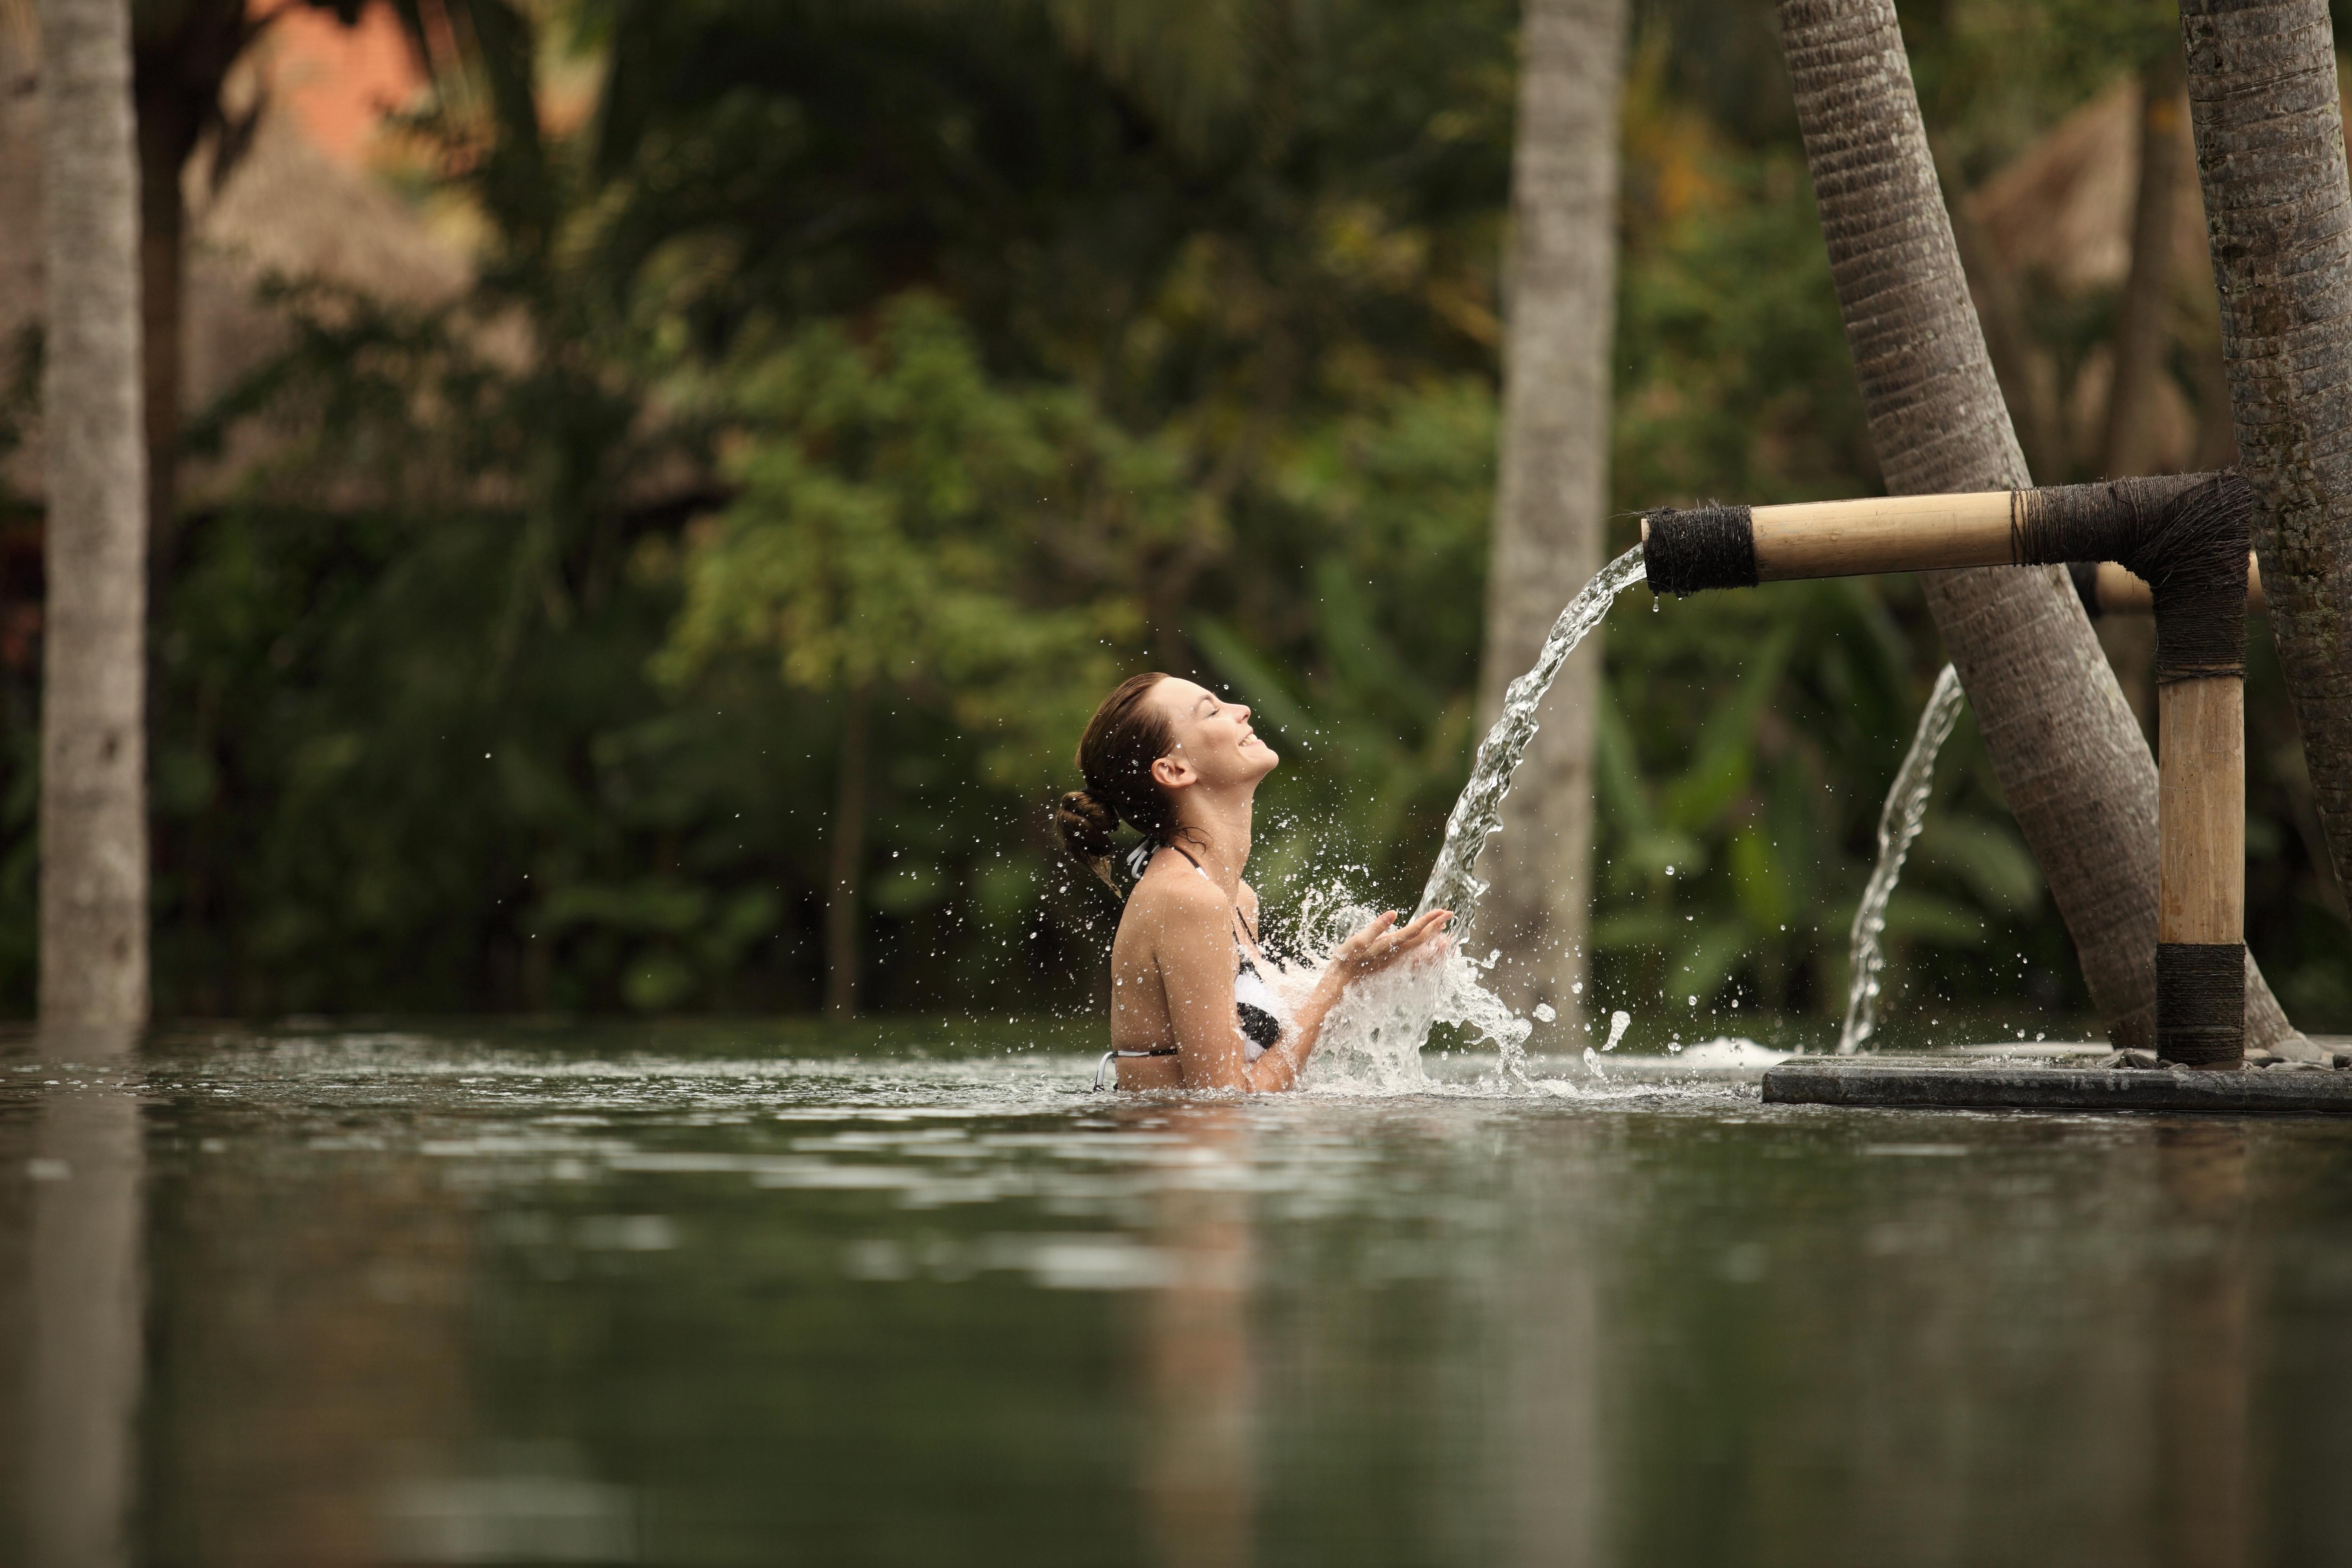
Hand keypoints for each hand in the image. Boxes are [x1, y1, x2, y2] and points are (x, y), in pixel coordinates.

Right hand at [1325, 908, 1452, 983]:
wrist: (1341, 983)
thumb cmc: (1347, 961)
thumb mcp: (1358, 941)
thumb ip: (1376, 927)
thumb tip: (1393, 914)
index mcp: (1390, 945)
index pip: (1415, 931)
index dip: (1430, 921)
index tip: (1443, 911)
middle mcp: (1396, 953)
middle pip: (1422, 939)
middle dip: (1436, 926)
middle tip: (1450, 914)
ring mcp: (1395, 959)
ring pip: (1420, 948)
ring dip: (1433, 937)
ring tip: (1445, 929)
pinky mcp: (1391, 963)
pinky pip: (1413, 954)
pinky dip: (1424, 948)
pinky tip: (1427, 945)